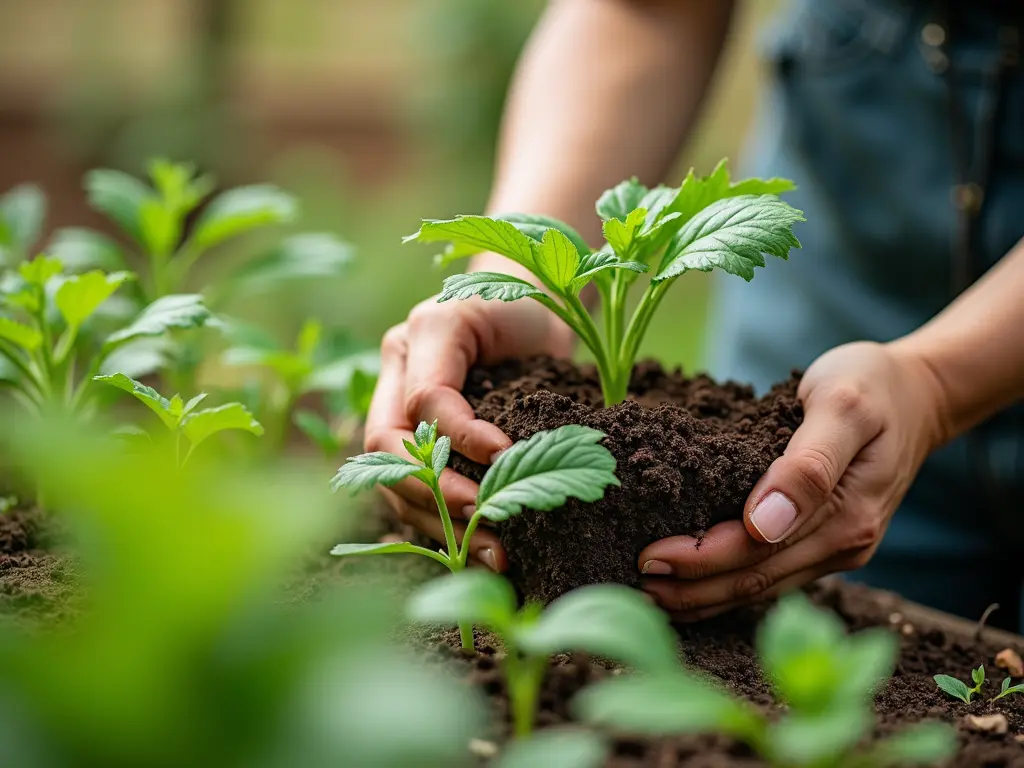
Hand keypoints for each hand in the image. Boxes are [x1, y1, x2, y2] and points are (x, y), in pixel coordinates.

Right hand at [366, 292, 574, 570]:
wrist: (525, 312)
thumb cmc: (521, 308)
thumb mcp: (509, 319)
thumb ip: (492, 374)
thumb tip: (496, 457)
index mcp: (411, 341)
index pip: (423, 400)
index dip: (460, 435)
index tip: (506, 457)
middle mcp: (392, 381)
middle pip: (388, 452)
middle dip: (437, 495)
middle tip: (490, 525)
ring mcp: (396, 417)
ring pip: (393, 484)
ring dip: (441, 525)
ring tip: (495, 554)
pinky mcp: (414, 452)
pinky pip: (411, 499)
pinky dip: (444, 529)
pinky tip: (479, 552)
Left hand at [638, 341, 949, 620]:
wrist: (920, 394)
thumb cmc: (873, 387)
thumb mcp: (843, 407)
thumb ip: (807, 465)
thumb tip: (763, 523)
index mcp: (845, 515)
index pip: (756, 551)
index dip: (699, 560)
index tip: (648, 556)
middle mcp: (842, 544)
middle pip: (753, 580)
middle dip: (690, 589)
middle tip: (634, 586)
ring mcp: (836, 549)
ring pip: (760, 587)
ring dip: (704, 597)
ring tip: (650, 596)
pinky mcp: (826, 544)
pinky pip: (771, 573)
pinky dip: (727, 583)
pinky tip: (692, 585)